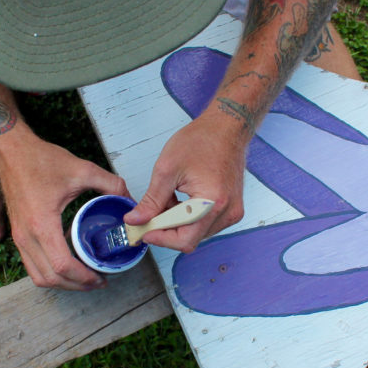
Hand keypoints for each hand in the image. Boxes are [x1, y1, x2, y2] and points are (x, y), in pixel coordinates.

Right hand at [0, 136, 129, 289]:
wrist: (11, 152)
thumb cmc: (41, 160)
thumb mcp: (83, 170)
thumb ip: (111, 184)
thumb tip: (130, 200)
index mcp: (42, 224)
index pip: (63, 265)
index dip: (83, 278)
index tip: (101, 277)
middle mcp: (27, 236)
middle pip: (51, 277)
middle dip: (76, 285)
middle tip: (98, 281)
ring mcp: (19, 237)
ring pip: (39, 276)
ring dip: (62, 283)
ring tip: (84, 278)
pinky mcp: (17, 235)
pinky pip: (31, 265)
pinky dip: (50, 272)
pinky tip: (68, 263)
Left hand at [125, 115, 246, 252]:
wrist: (226, 128)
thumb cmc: (201, 141)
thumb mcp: (167, 169)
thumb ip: (151, 200)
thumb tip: (135, 220)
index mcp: (211, 202)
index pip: (183, 239)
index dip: (159, 238)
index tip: (141, 231)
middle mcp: (227, 212)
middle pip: (190, 239)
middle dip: (166, 230)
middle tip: (149, 215)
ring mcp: (232, 212)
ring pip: (196, 233)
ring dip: (177, 224)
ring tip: (168, 199)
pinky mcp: (231, 209)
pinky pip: (205, 225)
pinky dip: (189, 219)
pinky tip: (181, 201)